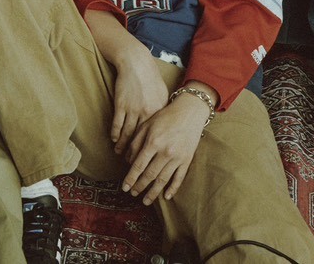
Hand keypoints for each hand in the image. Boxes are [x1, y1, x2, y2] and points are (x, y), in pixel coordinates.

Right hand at [109, 52, 168, 155]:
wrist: (136, 63)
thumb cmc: (150, 78)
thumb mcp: (162, 94)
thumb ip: (162, 111)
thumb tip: (164, 126)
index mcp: (159, 112)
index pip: (155, 137)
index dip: (151, 149)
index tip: (148, 158)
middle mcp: (147, 113)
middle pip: (141, 139)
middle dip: (136, 153)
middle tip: (132, 163)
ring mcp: (133, 109)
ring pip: (128, 134)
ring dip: (123, 146)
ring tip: (120, 154)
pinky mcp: (121, 104)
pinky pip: (117, 124)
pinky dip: (115, 133)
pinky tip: (114, 140)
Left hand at [121, 88, 210, 204]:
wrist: (189, 112)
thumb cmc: (165, 117)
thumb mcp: (146, 125)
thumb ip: (135, 142)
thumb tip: (127, 160)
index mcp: (153, 142)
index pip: (138, 165)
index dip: (130, 178)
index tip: (124, 187)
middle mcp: (165, 152)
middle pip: (149, 175)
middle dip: (139, 186)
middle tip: (132, 194)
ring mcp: (177, 158)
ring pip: (163, 180)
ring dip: (153, 192)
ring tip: (145, 201)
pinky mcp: (187, 160)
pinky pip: (179, 178)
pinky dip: (173, 188)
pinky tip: (166, 196)